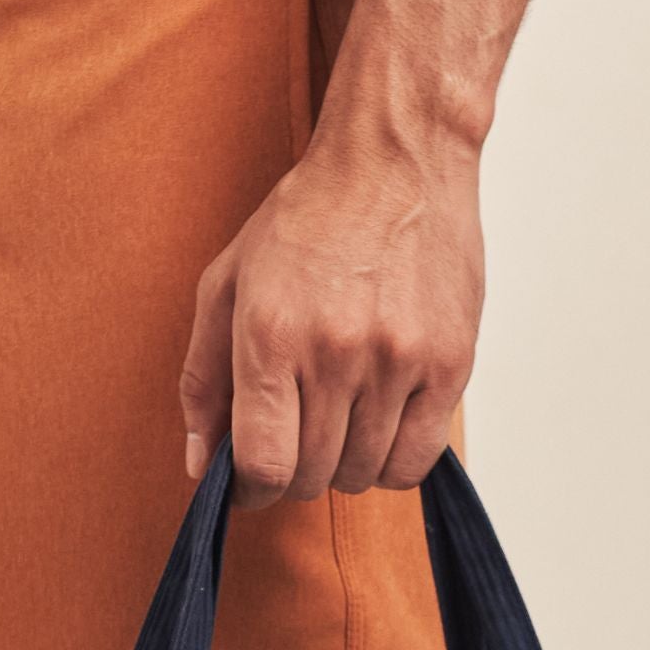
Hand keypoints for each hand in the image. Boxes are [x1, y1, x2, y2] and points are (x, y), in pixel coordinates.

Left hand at [179, 125, 483, 509]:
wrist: (396, 160)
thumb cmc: (306, 220)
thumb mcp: (224, 285)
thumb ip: (203, 381)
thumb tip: (199, 464)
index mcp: (272, 335)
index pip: (263, 463)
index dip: (251, 489)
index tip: (252, 479)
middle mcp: (337, 352)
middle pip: (312, 476)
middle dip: (295, 473)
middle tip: (297, 437)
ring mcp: (399, 360)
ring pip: (364, 474)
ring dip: (344, 465)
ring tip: (340, 419)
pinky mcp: (451, 363)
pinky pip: (417, 460)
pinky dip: (392, 461)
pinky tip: (380, 426)